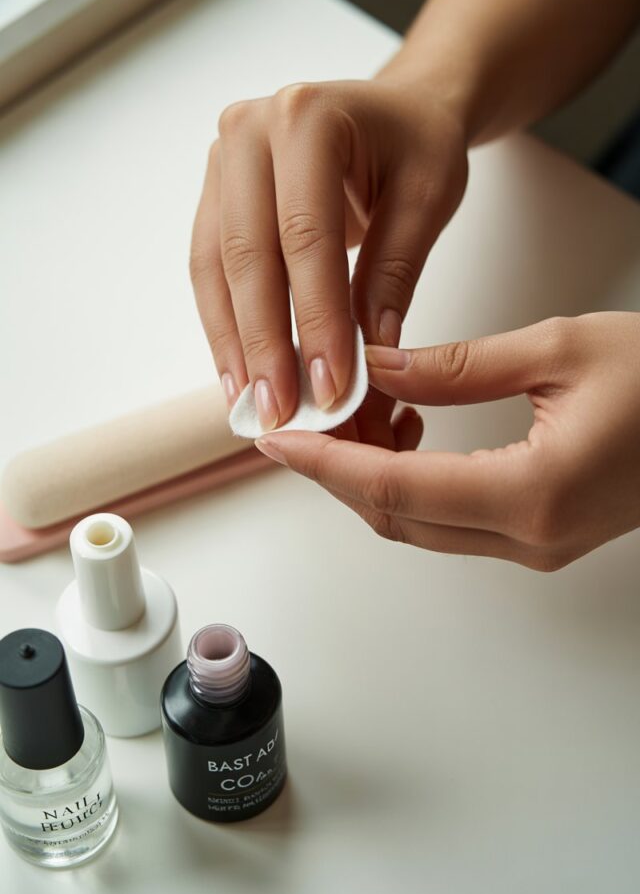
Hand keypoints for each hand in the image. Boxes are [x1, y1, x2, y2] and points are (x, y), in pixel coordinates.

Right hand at [190, 78, 467, 434]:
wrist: (395, 113)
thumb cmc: (418, 146)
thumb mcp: (429, 198)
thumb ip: (394, 273)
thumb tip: (369, 357)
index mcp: (307, 117)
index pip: (306, 236)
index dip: (315, 319)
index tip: (330, 387)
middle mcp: (249, 131)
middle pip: (248, 255)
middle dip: (265, 344)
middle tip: (281, 413)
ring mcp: (221, 162)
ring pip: (216, 269)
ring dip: (234, 344)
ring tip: (253, 406)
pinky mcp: (214, 196)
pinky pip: (209, 270)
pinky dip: (224, 326)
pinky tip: (238, 374)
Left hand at [254, 313, 639, 570]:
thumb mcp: (561, 349)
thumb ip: (458, 366)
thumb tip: (380, 369)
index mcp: (534, 493)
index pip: (395, 488)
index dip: (326, 465)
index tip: (277, 441)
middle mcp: (530, 536)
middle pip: (396, 517)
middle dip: (335, 472)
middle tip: (296, 422)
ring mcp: (536, 545)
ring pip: (418, 523)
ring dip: (369, 477)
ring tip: (343, 417)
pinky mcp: (541, 535)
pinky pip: (450, 519)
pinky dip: (408, 483)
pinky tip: (398, 432)